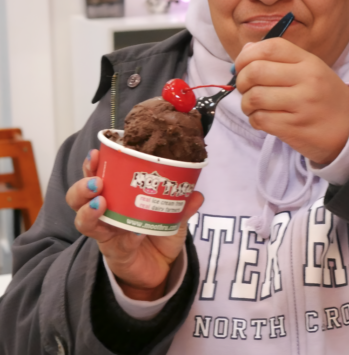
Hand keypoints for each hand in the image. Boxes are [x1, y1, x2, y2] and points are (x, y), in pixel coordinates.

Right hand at [66, 150, 203, 300]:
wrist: (161, 268)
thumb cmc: (159, 234)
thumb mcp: (174, 216)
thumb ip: (183, 205)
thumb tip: (197, 193)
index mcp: (117, 196)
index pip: (96, 176)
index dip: (92, 165)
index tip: (95, 153)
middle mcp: (105, 213)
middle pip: (78, 198)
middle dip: (82, 187)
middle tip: (96, 181)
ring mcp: (107, 234)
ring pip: (84, 222)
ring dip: (88, 211)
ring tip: (100, 202)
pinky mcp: (115, 253)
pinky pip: (115, 244)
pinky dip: (126, 237)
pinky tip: (135, 234)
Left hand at [235, 38, 348, 163]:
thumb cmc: (325, 98)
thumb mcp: (311, 70)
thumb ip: (280, 59)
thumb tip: (246, 50)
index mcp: (309, 62)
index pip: (270, 47)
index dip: (247, 55)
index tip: (241, 66)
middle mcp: (306, 81)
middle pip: (256, 71)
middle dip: (241, 80)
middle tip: (245, 88)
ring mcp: (301, 105)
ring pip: (255, 97)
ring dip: (246, 103)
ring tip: (252, 106)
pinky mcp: (294, 128)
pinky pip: (260, 119)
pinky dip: (254, 119)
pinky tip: (261, 118)